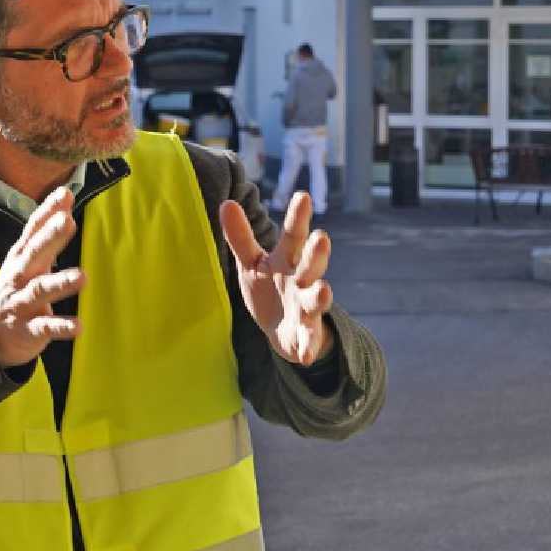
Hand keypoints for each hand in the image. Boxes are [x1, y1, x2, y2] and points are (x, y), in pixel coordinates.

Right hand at [0, 187, 85, 368]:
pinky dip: (61, 327)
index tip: (64, 194)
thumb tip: (66, 193)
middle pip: (33, 254)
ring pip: (39, 290)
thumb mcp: (28, 257)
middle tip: (68, 222)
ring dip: (60, 283)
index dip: (47, 212)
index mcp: (21, 258)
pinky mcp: (28, 330)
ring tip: (82, 277)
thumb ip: (47, 228)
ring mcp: (21, 303)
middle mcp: (19, 277)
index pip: (33, 230)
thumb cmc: (17, 287)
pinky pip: (45, 328)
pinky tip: (78, 327)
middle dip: (49, 238)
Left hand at [220, 191, 334, 366]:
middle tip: (321, 237)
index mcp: (288, 260)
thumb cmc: (269, 288)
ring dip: (320, 295)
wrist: (281, 330)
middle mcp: (301, 280)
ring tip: (324, 290)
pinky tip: (306, 355)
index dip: (298, 217)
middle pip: (311, 265)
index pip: (293, 235)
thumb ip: (241, 237)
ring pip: (316, 300)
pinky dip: (308, 346)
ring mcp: (306, 307)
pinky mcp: (305, 335)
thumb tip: (226, 202)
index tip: (302, 196)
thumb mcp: (252, 263)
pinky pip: (308, 340)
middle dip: (317, 254)